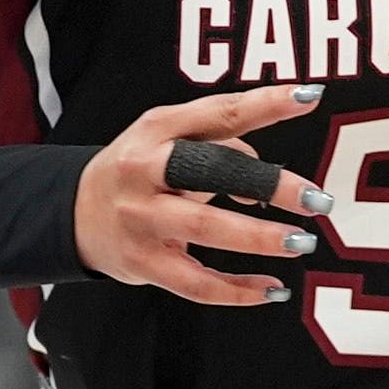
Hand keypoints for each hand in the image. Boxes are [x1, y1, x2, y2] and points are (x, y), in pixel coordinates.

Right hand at [74, 83, 330, 306]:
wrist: (73, 214)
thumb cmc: (139, 171)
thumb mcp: (165, 138)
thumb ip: (218, 143)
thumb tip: (271, 177)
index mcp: (156, 129)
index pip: (217, 113)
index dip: (265, 104)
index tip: (309, 97)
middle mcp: (144, 170)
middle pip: (211, 172)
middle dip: (267, 186)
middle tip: (315, 199)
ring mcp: (141, 219)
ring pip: (206, 229)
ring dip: (259, 238)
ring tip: (302, 242)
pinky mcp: (143, 263)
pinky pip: (197, 283)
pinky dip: (238, 290)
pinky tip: (273, 289)